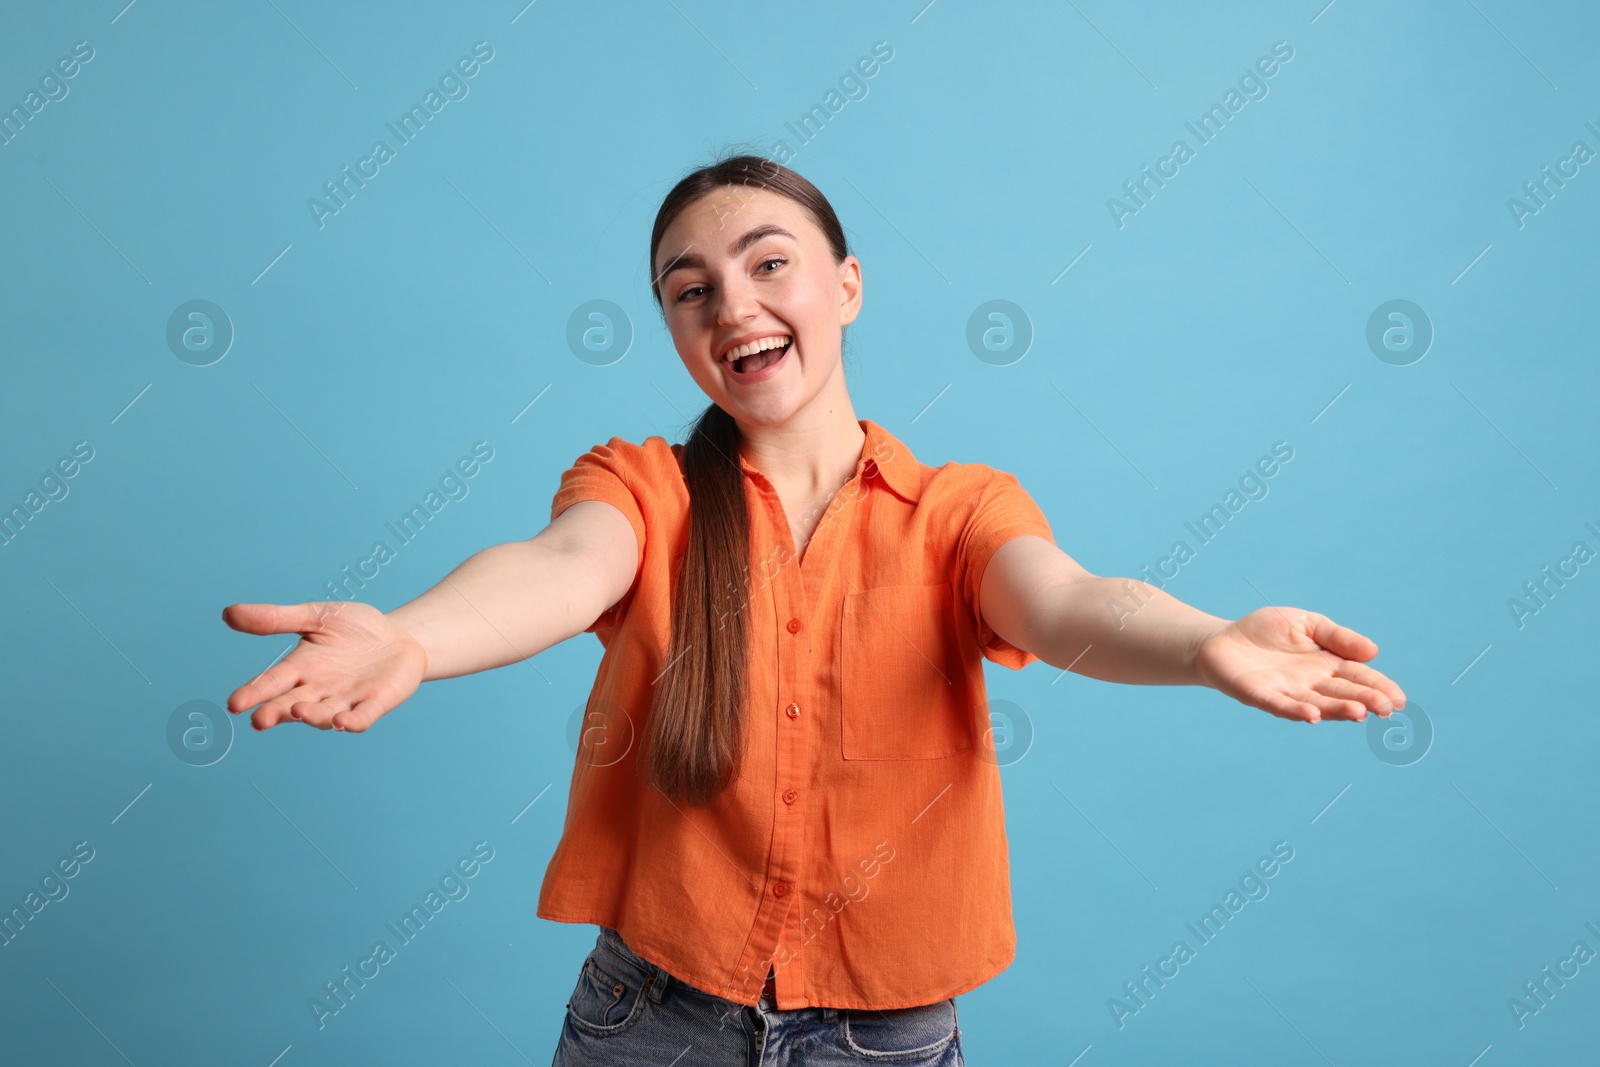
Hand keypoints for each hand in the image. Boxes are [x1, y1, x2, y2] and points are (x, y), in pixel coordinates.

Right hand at [221, 600, 426, 732]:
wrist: (400, 637)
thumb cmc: (354, 628)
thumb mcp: (315, 616)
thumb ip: (276, 618)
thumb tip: (228, 613)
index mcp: (301, 668)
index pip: (272, 682)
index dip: (254, 693)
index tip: (235, 703)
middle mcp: (319, 689)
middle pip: (293, 704)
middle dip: (276, 712)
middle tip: (259, 720)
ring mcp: (347, 699)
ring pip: (324, 713)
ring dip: (312, 715)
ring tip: (299, 711)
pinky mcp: (375, 703)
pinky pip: (362, 717)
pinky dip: (352, 722)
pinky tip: (343, 723)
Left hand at [1192, 607, 1405, 723]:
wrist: (1223, 640)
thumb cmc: (1267, 632)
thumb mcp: (1307, 623)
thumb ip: (1337, 636)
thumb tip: (1374, 651)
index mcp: (1326, 665)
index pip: (1358, 677)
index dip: (1379, 687)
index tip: (1398, 699)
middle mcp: (1310, 683)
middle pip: (1342, 693)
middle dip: (1365, 701)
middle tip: (1386, 709)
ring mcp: (1286, 691)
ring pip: (1317, 703)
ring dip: (1337, 710)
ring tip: (1359, 713)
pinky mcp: (1259, 694)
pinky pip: (1279, 705)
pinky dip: (1296, 710)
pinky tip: (1312, 716)